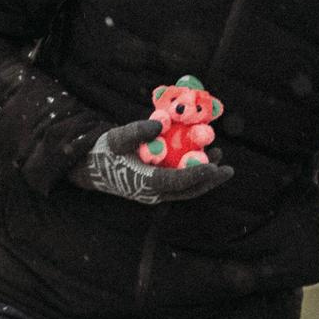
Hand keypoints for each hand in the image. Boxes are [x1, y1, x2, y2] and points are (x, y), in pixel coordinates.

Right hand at [74, 119, 233, 203]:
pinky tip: (203, 156)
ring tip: (220, 157)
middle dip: (209, 181)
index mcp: (145, 182)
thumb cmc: (104, 152)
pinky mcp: (157, 186)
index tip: (213, 167)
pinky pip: (180, 182)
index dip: (195, 175)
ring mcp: (156, 192)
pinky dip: (193, 171)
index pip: (175, 181)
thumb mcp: (117, 137)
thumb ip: (137, 131)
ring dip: (204, 176)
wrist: (91, 168)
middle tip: (228, 169)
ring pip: (186, 188)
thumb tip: (161, 125)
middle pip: (188, 190)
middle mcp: (154, 192)